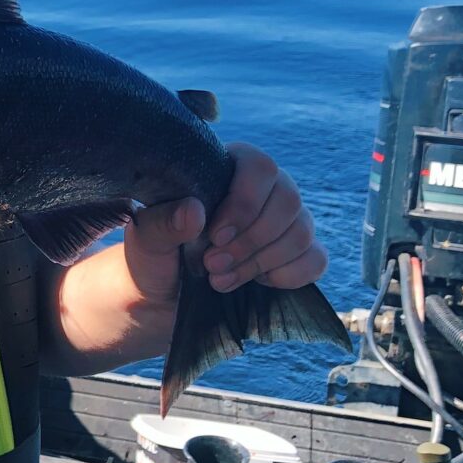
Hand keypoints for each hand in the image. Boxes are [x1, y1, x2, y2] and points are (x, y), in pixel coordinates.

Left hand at [124, 140, 325, 307]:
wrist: (163, 295)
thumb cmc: (155, 256)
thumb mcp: (146, 238)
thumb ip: (164, 221)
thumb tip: (195, 211)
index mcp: (229, 169)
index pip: (259, 167)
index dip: (244, 203)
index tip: (215, 235)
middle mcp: (266, 190)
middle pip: (288, 201)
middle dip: (250, 241)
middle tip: (211, 264)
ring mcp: (285, 223)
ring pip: (301, 232)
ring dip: (261, 262)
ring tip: (219, 279)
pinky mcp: (295, 255)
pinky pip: (316, 260)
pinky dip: (288, 275)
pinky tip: (256, 282)